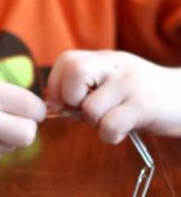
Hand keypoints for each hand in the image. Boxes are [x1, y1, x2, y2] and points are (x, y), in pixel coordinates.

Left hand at [46, 50, 180, 142]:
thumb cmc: (141, 97)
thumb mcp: (112, 84)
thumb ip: (85, 89)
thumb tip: (52, 104)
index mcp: (104, 60)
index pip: (66, 60)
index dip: (57, 84)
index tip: (65, 103)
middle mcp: (115, 66)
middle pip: (74, 72)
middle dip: (70, 99)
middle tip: (84, 112)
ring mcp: (129, 83)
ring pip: (90, 108)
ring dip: (94, 124)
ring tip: (112, 121)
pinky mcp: (143, 105)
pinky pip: (109, 126)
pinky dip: (110, 136)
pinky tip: (123, 131)